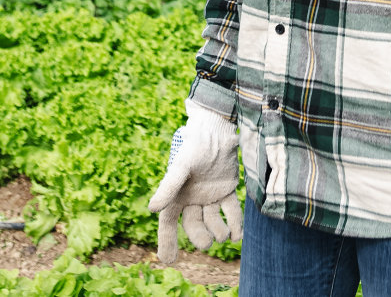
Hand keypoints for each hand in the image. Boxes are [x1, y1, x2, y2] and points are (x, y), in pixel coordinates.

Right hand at [146, 100, 241, 263]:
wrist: (218, 129)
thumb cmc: (195, 145)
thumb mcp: (182, 165)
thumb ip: (169, 186)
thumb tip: (152, 209)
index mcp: (175, 194)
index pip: (168, 223)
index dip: (167, 242)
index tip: (168, 261)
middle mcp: (191, 198)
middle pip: (193, 226)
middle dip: (200, 237)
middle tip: (208, 243)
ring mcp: (209, 196)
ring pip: (213, 221)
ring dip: (219, 230)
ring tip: (225, 235)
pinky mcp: (226, 190)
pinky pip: (230, 211)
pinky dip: (234, 224)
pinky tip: (238, 236)